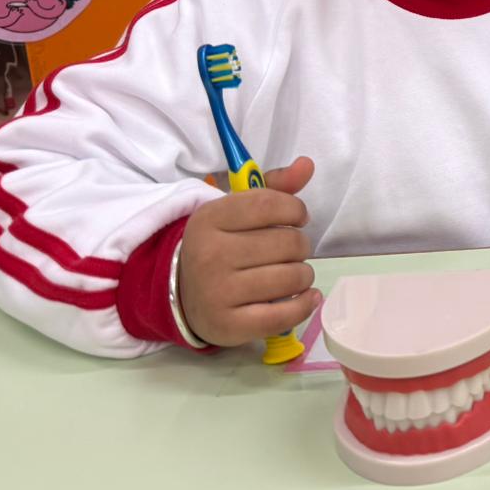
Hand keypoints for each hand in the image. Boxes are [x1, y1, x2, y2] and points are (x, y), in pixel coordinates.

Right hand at [179, 157, 319, 347]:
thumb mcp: (237, 211)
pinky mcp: (229, 325)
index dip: (295, 209)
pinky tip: (306, 296)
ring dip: (303, 274)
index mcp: (210, 219)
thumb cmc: (221, 245)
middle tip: (290, 251)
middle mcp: (211, 255)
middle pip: (287, 243)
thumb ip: (274, 187)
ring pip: (291, 277)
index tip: (297, 218)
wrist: (182, 293)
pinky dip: (304, 305)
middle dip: (300, 245)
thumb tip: (307, 164)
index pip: (270, 204)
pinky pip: (283, 316)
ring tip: (293, 274)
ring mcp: (217, 293)